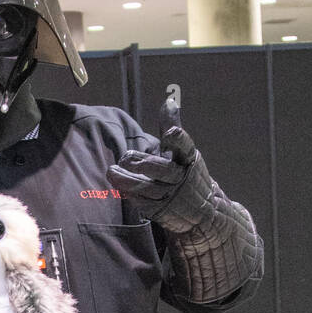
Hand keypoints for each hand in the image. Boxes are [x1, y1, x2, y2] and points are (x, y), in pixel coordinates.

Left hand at [107, 98, 215, 232]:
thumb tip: (169, 100)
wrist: (200, 212)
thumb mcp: (181, 151)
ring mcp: (171, 196)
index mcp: (188, 159)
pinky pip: (144, 203)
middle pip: (164, 171)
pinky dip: (130, 195)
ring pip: (149, 188)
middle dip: (145, 164)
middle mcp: (181, 178)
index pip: (185, 147)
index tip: (171, 132)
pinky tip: (118, 187)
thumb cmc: (184, 172)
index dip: (179, 139)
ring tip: (111, 173)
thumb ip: (171, 126)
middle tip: (125, 157)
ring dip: (129, 181)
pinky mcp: (161, 211)